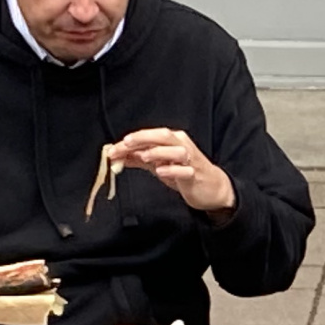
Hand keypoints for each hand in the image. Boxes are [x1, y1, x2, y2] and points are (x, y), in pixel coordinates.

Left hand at [111, 127, 234, 216]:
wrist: (211, 188)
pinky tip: (161, 172)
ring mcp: (190, 160)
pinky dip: (173, 170)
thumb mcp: (159, 164)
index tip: (113, 149)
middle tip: (126, 143)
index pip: (150, 136)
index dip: (130, 141)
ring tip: (143, 157)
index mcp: (173, 140)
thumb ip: (139, 159)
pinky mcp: (195, 175)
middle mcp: (182, 146)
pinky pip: (185, 171)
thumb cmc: (184, 172)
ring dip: (159, 152)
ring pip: (176, 151)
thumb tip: (118, 156)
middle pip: (164, 136)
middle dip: (143, 138)